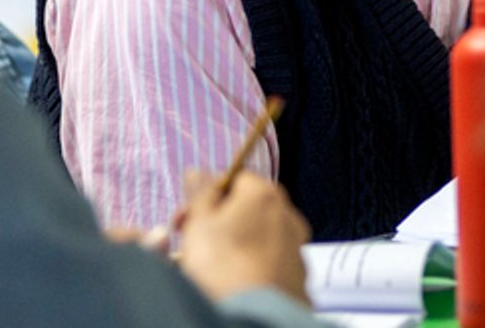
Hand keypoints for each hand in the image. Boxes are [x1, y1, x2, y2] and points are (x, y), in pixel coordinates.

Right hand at [175, 169, 311, 304]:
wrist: (253, 317)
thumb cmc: (224, 267)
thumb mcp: (200, 222)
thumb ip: (200, 192)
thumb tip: (197, 171)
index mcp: (263, 193)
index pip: (232, 178)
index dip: (205, 196)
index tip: (185, 217)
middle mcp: (288, 215)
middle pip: (247, 208)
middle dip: (218, 221)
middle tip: (193, 241)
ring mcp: (297, 248)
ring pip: (259, 236)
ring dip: (236, 244)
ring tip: (211, 266)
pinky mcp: (299, 277)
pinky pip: (270, 263)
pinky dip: (253, 266)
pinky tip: (235, 281)